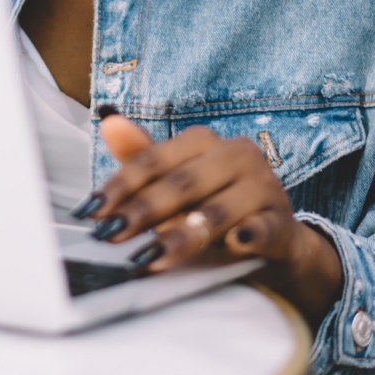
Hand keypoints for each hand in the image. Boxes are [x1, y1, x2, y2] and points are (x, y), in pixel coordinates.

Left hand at [80, 111, 343, 328]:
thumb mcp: (176, 186)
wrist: (273, 240)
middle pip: (182, 184)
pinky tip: (236, 243)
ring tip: (153, 254)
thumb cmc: (212, 206)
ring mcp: (263, 187)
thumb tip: (109, 120)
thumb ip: (143, 158)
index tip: (91, 212)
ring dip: (184, 233)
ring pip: (217, 210)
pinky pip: (265, 227)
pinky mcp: (283, 221)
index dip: (120, 186)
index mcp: (204, 141)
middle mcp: (236, 155)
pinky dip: (251, 234)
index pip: (154, 160)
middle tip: (111, 236)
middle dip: (143, 211)